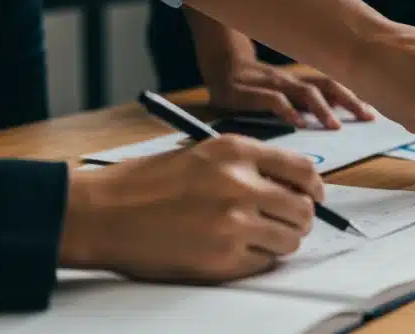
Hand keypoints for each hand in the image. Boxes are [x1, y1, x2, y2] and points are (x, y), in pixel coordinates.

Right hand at [60, 136, 323, 282]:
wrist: (101, 212)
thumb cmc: (145, 183)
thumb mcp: (202, 154)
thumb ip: (248, 165)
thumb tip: (290, 184)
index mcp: (237, 152)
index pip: (303, 168)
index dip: (314, 186)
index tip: (313, 195)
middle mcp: (241, 185)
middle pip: (303, 208)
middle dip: (300, 218)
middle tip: (287, 222)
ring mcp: (233, 224)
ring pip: (290, 239)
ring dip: (282, 241)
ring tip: (260, 238)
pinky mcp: (222, 259)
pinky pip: (263, 263)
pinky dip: (257, 260)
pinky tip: (235, 251)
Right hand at [204, 56, 375, 129]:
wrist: (221, 67)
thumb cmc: (257, 84)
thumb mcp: (286, 91)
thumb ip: (309, 101)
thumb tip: (338, 113)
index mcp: (300, 82)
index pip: (333, 86)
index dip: (354, 97)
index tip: (373, 114)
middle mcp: (291, 80)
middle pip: (326, 87)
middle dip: (349, 101)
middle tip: (366, 117)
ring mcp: (272, 85)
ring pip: (303, 92)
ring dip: (321, 108)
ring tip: (335, 125)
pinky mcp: (250, 93)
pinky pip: (273, 100)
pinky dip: (287, 111)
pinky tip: (298, 123)